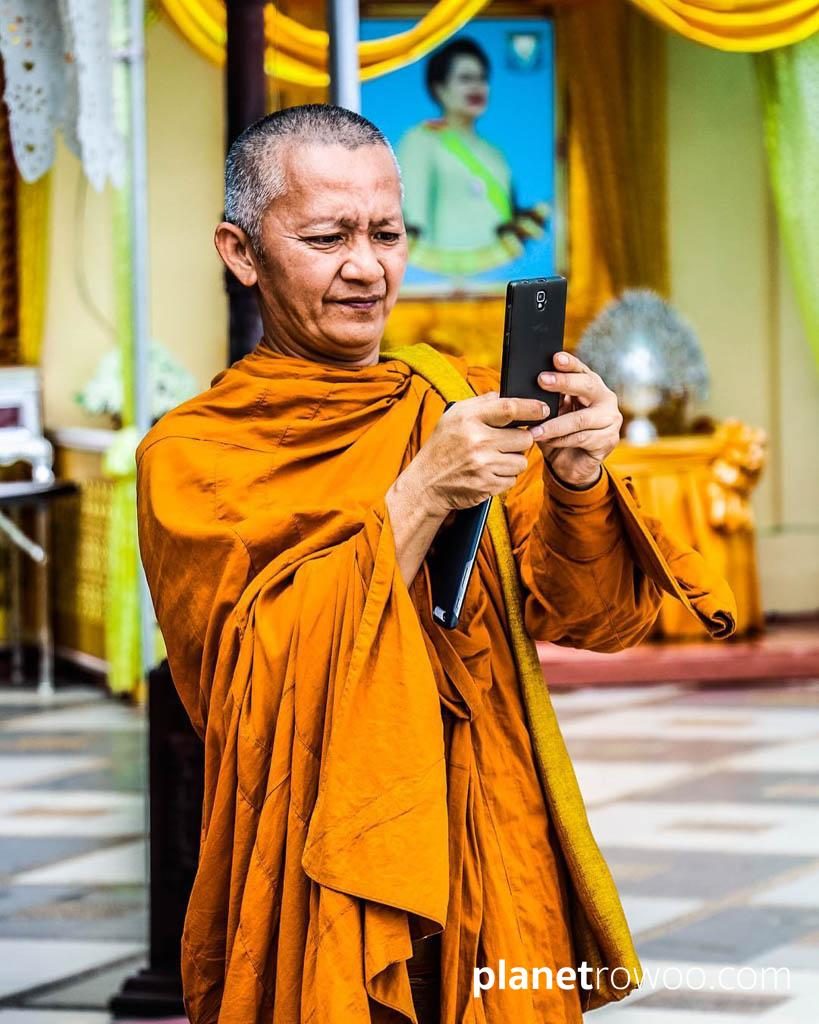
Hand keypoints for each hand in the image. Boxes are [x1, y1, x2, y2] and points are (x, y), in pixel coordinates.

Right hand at [406, 392, 548, 515]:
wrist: (426, 483)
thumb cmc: (442, 446)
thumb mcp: (454, 416)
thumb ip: (482, 403)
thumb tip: (509, 395)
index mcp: (468, 419)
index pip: (509, 408)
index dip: (531, 408)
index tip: (543, 409)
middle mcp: (477, 441)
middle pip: (524, 437)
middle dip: (521, 439)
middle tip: (506, 441)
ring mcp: (483, 465)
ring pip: (521, 461)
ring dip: (513, 460)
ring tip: (494, 458)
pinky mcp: (487, 485)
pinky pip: (512, 479)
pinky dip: (504, 476)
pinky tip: (488, 472)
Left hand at [531, 351, 621, 486]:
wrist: (570, 464)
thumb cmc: (559, 432)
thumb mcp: (552, 412)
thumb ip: (548, 399)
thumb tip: (529, 387)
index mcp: (591, 385)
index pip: (581, 369)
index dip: (569, 363)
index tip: (555, 358)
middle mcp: (605, 398)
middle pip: (587, 386)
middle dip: (564, 382)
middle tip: (542, 380)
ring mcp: (610, 419)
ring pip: (580, 419)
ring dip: (554, 424)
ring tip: (534, 430)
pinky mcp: (608, 440)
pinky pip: (581, 438)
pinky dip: (561, 440)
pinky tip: (547, 441)